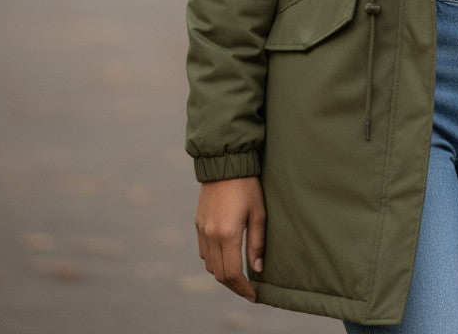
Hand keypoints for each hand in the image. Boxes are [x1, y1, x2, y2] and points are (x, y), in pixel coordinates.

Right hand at [195, 176, 265, 299]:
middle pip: (219, 274)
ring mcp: (202, 230)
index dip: (243, 288)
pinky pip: (203, 252)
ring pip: (209, 265)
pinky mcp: (198, 224)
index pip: (232, 273)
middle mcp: (211, 235)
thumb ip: (257, 242)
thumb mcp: (259, 212)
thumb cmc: (248, 185)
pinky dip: (214, 261)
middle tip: (248, 290)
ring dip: (223, 274)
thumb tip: (257, 269)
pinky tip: (227, 257)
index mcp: (228, 234)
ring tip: (239, 276)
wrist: (225, 163)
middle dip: (234, 286)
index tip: (254, 295)